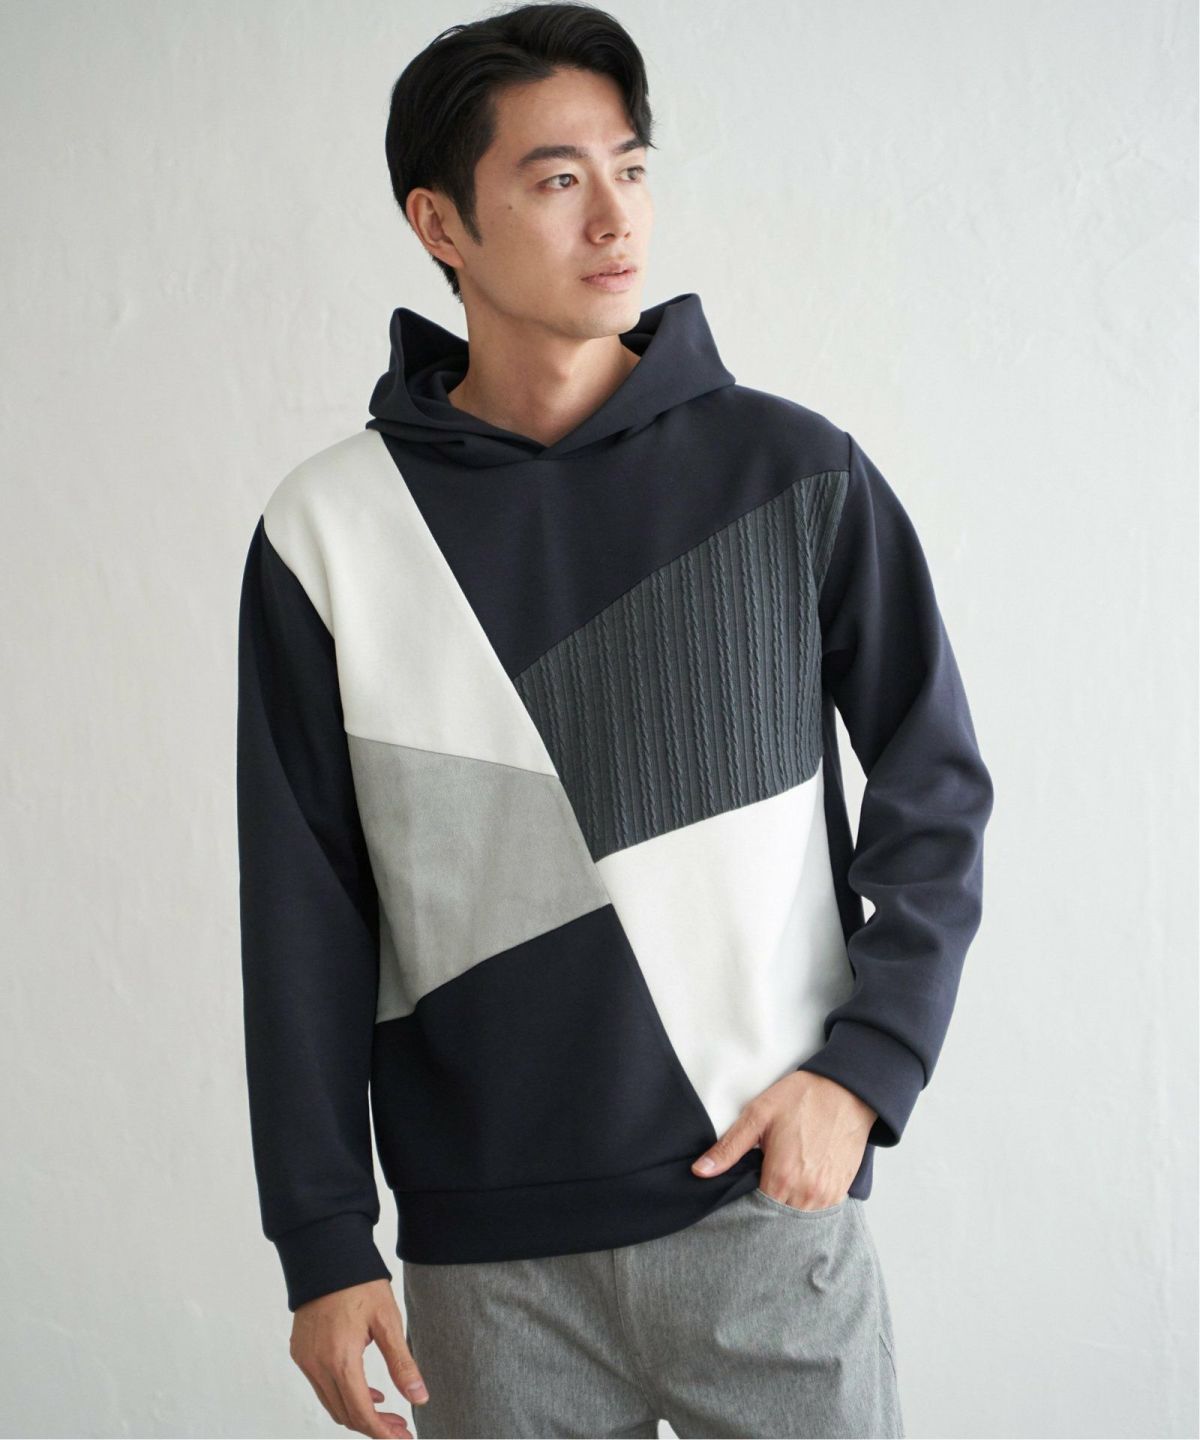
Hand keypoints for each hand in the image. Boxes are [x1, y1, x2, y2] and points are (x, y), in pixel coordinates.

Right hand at [289, 1277, 428, 1438]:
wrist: (326, 1253)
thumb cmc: (360, 1282)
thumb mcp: (388, 1320)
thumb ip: (402, 1363)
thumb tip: (419, 1398)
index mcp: (340, 1359)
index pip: (360, 1413)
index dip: (382, 1431)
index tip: (402, 1438)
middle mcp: (317, 1365)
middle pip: (344, 1414)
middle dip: (373, 1426)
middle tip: (400, 1427)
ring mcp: (305, 1359)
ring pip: (331, 1403)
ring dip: (358, 1412)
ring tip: (387, 1410)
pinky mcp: (300, 1352)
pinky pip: (321, 1386)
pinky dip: (342, 1394)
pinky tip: (365, 1388)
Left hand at [691, 1071, 875, 1208]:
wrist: (846, 1091)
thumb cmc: (801, 1098)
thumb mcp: (758, 1116)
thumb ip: (728, 1148)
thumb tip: (699, 1171)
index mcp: (782, 1177)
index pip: (754, 1212)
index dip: (743, 1205)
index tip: (739, 1194)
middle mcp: (806, 1193)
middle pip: (776, 1220)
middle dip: (763, 1212)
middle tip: (756, 1188)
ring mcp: (827, 1195)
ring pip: (798, 1219)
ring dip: (785, 1209)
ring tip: (776, 1187)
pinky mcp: (840, 1191)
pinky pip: (818, 1212)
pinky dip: (804, 1205)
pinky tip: (796, 1188)